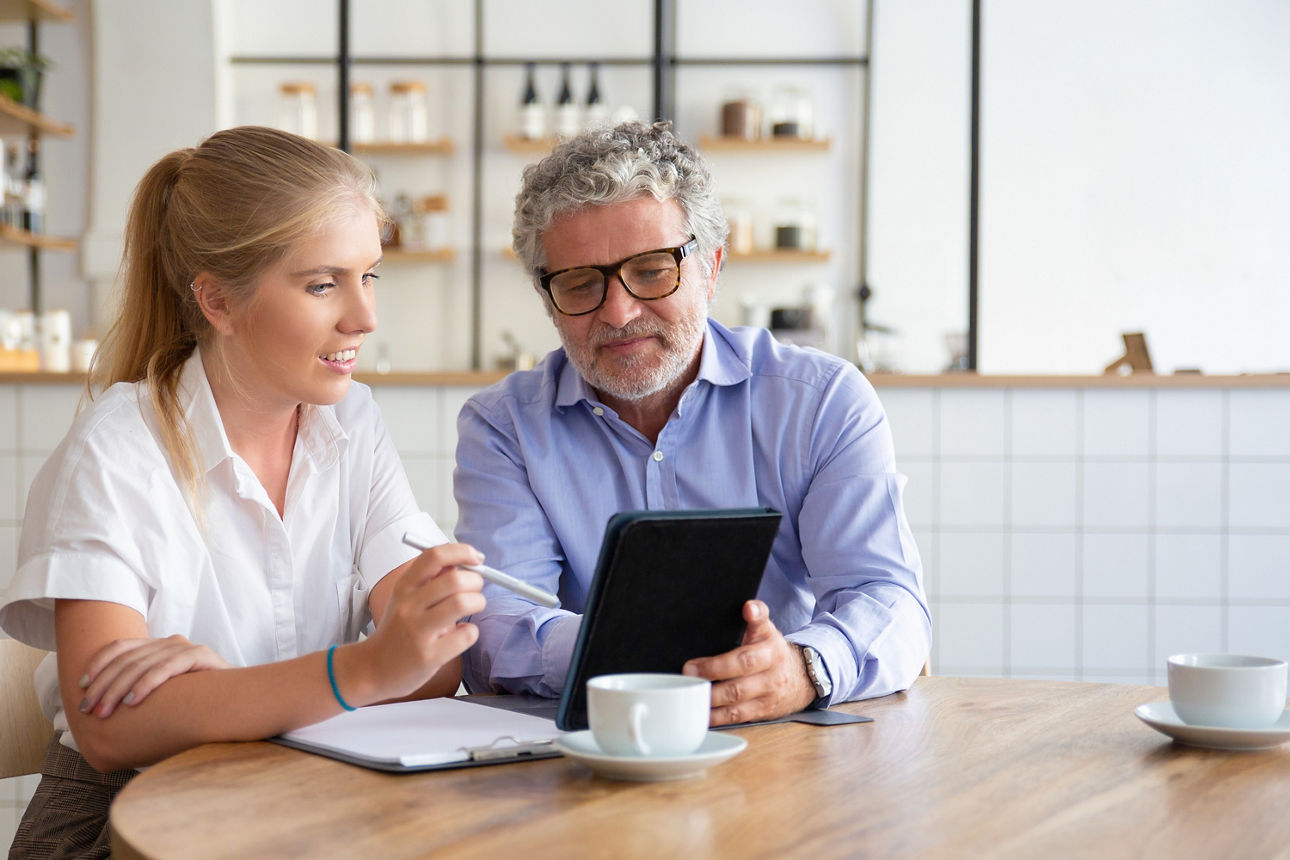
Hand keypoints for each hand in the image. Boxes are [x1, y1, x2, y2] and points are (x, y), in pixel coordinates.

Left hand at [78, 635, 230, 717]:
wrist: (240, 698)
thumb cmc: (198, 700)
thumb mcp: (164, 691)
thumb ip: (142, 687)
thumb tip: (102, 702)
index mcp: (159, 646)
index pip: (120, 646)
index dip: (97, 664)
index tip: (81, 686)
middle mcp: (171, 641)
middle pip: (127, 659)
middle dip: (103, 685)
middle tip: (89, 709)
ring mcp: (186, 647)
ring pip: (142, 664)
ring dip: (118, 690)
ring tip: (105, 712)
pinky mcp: (200, 655)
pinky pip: (166, 668)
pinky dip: (146, 685)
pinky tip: (132, 702)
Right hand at [348, 542, 487, 702]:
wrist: (371, 670)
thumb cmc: (396, 631)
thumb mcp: (405, 600)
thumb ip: (431, 581)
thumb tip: (462, 562)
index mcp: (403, 587)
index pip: (434, 556)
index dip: (461, 552)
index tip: (477, 558)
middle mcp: (408, 606)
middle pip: (454, 579)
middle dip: (476, 581)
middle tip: (476, 590)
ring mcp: (418, 632)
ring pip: (461, 603)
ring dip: (478, 602)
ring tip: (474, 608)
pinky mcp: (429, 656)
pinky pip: (465, 635)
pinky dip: (471, 632)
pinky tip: (462, 634)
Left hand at [682, 600, 816, 726]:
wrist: (802, 680)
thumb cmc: (772, 654)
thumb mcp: (767, 632)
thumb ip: (757, 618)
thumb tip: (749, 606)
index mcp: (770, 643)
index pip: (763, 625)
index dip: (756, 616)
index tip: (748, 609)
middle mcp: (771, 666)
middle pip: (743, 665)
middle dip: (713, 669)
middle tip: (689, 670)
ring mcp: (768, 691)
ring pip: (737, 696)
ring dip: (711, 696)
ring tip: (691, 692)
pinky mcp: (762, 711)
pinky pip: (736, 716)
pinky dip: (716, 716)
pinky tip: (701, 712)